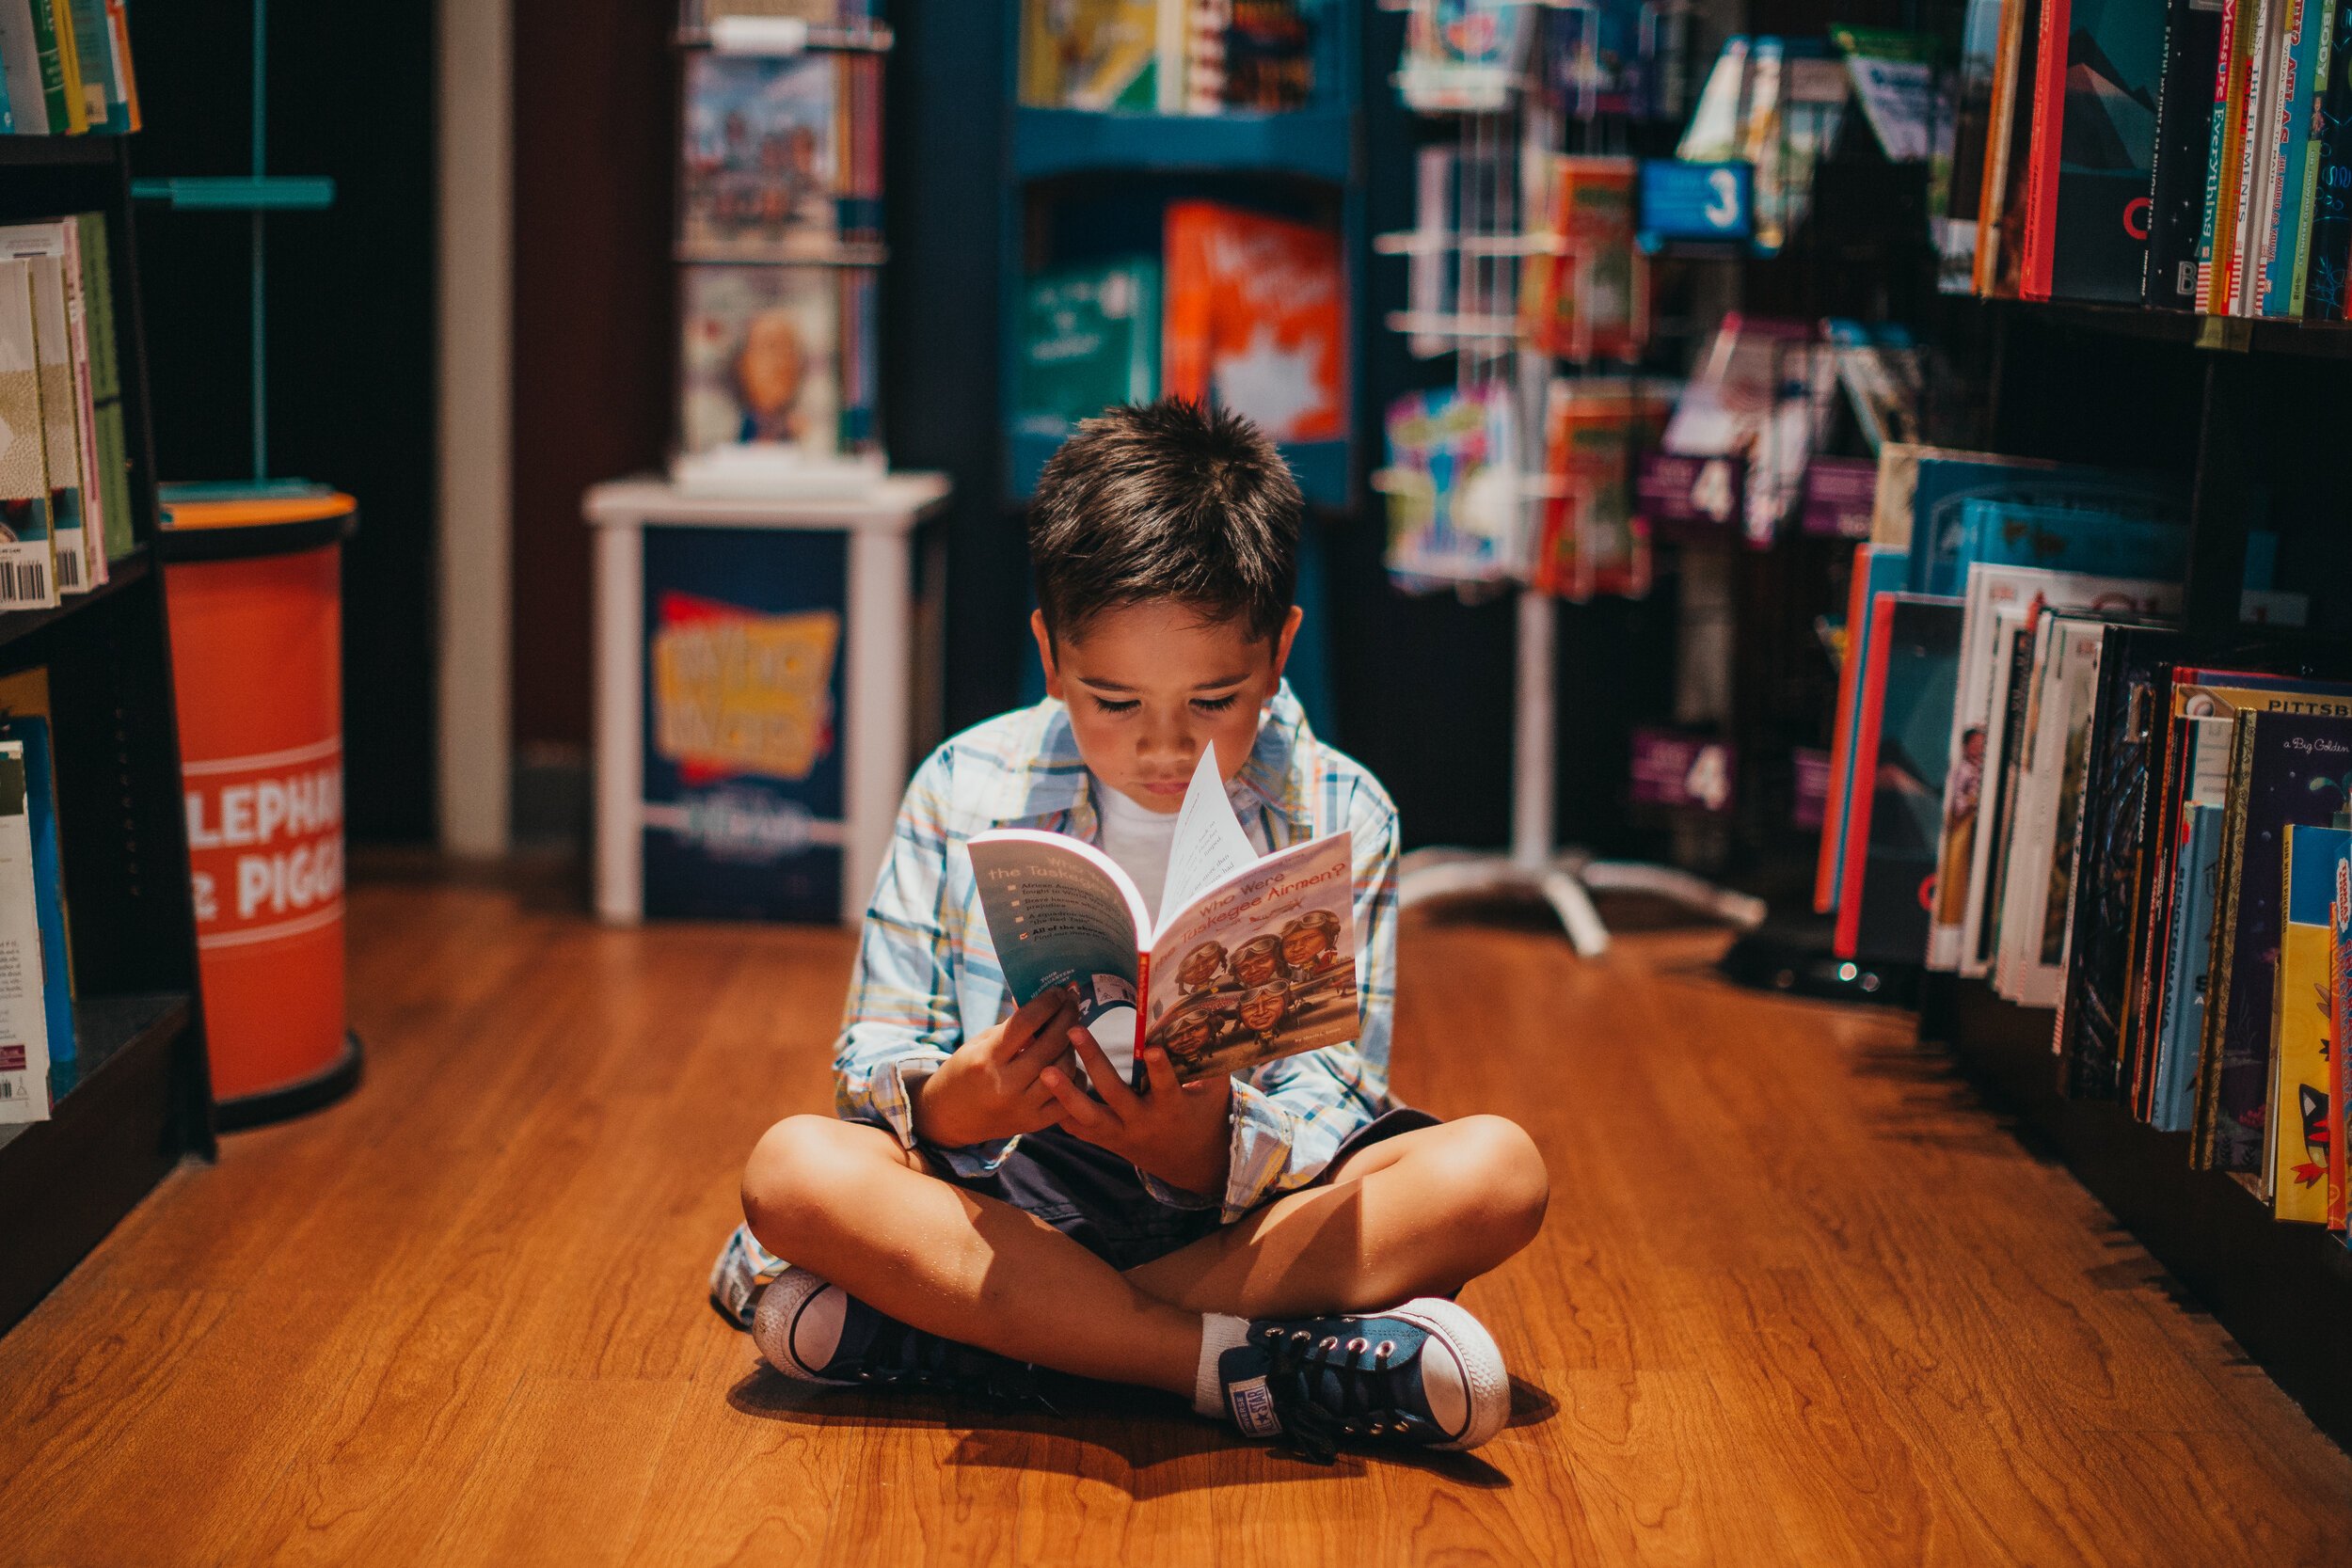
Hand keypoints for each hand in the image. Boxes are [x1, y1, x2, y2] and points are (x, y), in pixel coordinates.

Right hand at [911, 987, 1079, 1147]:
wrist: (951, 1117)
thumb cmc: (965, 1072)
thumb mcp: (978, 1043)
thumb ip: (1012, 1025)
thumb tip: (1044, 1002)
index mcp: (986, 1059)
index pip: (1026, 1023)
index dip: (1047, 1003)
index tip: (1059, 991)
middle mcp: (1005, 1084)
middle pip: (1050, 1044)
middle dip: (1067, 1017)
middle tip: (1073, 1003)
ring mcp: (1022, 1107)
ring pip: (1064, 1070)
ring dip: (1071, 1047)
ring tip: (1068, 1035)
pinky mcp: (1034, 1123)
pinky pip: (1068, 1098)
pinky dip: (1075, 1078)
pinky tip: (1070, 1064)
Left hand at [1041, 1026, 1231, 1200]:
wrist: (1190, 1163)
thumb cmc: (1204, 1116)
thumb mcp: (1214, 1091)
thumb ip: (1210, 1060)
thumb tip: (1212, 1018)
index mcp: (1172, 1108)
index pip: (1166, 1087)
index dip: (1160, 1070)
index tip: (1152, 1048)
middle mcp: (1142, 1122)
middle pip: (1114, 1093)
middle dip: (1094, 1061)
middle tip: (1075, 1032)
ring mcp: (1121, 1135)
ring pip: (1088, 1116)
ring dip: (1065, 1093)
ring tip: (1045, 1070)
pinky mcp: (1107, 1142)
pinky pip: (1079, 1130)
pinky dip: (1060, 1112)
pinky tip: (1040, 1092)